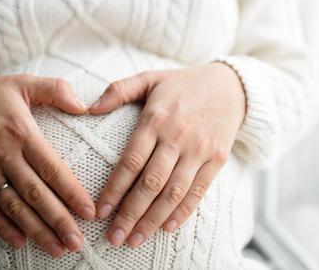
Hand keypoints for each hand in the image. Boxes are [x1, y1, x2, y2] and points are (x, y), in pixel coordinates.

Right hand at [0, 74, 94, 256]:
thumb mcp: (22, 82)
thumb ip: (55, 90)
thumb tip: (85, 106)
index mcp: (21, 132)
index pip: (51, 168)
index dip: (71, 192)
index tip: (89, 211)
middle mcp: (3, 154)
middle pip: (34, 193)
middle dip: (58, 220)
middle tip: (77, 241)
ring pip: (13, 206)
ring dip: (35, 229)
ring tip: (56, 248)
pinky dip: (2, 227)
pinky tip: (20, 242)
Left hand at [88, 62, 245, 247]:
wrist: (230, 86)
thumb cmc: (182, 84)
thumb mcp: (150, 78)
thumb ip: (118, 90)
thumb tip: (88, 107)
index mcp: (156, 119)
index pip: (132, 160)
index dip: (115, 188)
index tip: (100, 211)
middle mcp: (177, 137)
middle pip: (151, 182)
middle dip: (131, 214)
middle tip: (114, 238)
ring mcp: (199, 150)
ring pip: (174, 192)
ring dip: (153, 220)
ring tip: (135, 240)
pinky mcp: (217, 159)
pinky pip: (199, 191)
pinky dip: (183, 212)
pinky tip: (167, 228)